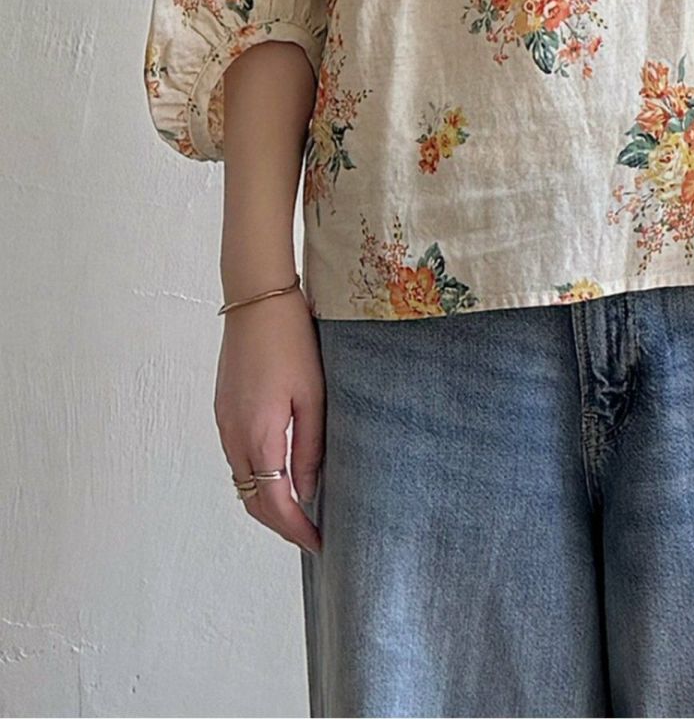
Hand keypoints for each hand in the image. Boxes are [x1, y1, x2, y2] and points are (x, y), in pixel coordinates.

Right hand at [214, 286, 324, 553]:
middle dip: (280, 524)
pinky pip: (237, 459)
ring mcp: (224, 423)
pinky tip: (279, 473)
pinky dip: (256, 478)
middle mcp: (233, 435)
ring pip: (242, 482)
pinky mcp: (223, 410)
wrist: (255, 300)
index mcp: (258, 435)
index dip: (296, 530)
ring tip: (300, 509)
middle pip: (252, 500)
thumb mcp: (313, 395)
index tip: (319, 544)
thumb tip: (308, 491)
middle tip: (311, 535)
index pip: (274, 503)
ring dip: (267, 502)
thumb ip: (309, 447)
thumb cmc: (292, 342)